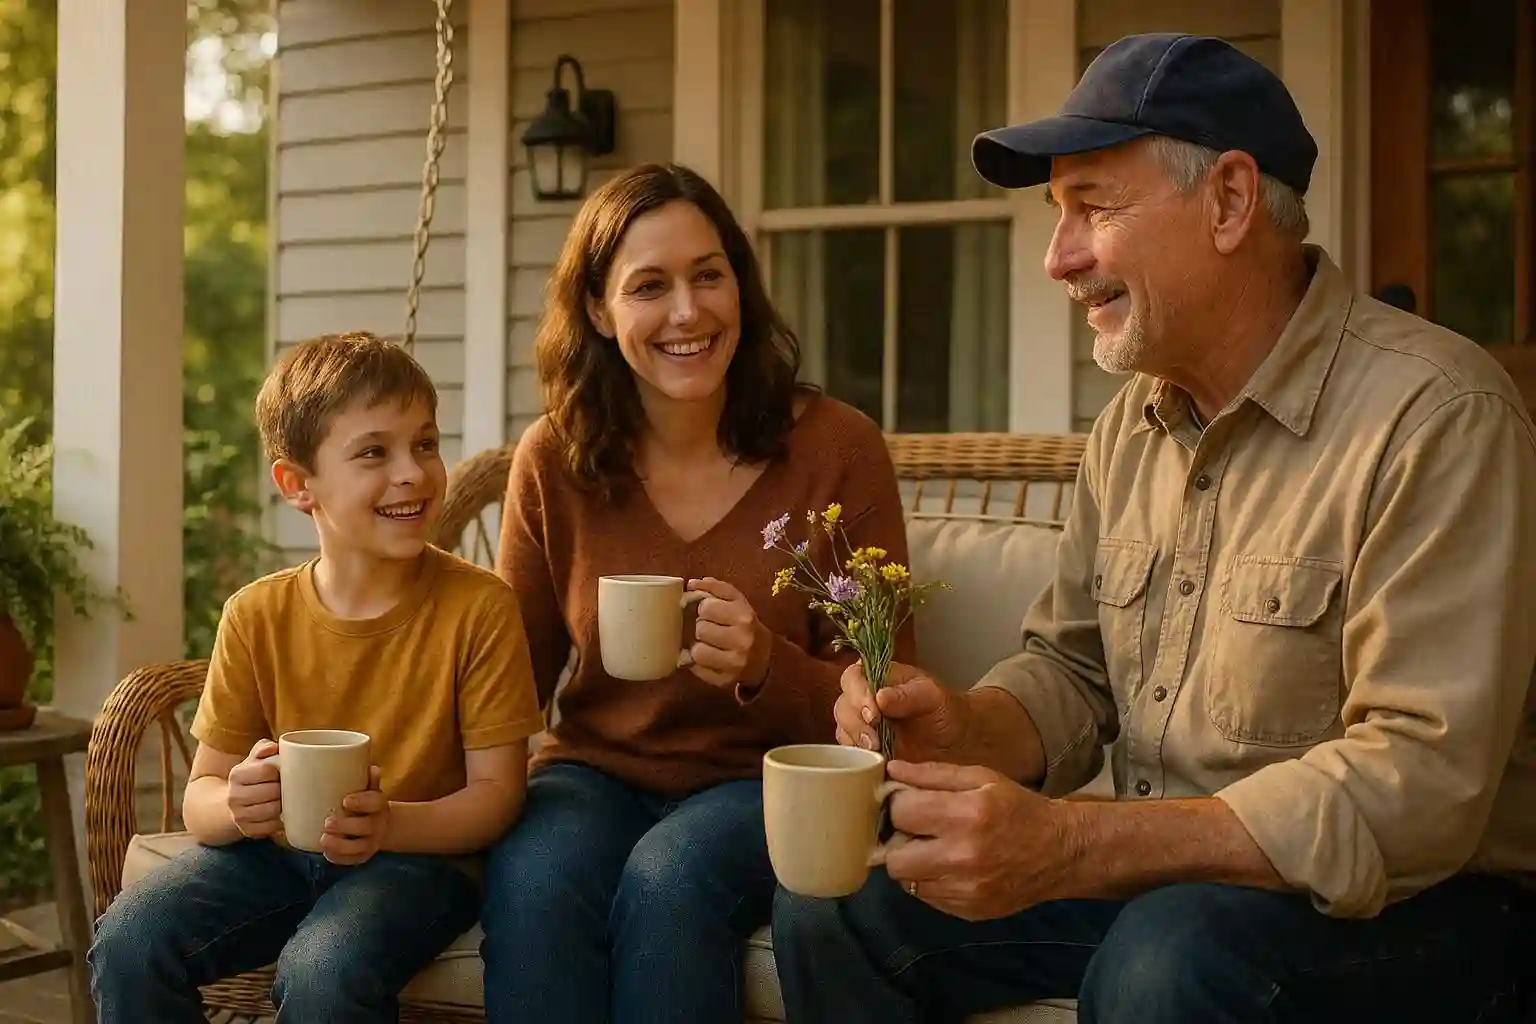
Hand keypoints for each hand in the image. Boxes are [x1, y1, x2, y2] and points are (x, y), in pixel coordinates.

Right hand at [227, 739, 282, 838]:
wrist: (233, 801)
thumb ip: (264, 749)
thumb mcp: (254, 759)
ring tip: (285, 799)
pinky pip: (271, 827)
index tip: (283, 772)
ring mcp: (239, 816)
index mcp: (237, 774)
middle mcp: (234, 796)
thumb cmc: (253, 777)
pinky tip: (281, 814)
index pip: (267, 770)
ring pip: (272, 811)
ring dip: (284, 805)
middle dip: (284, 789)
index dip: (280, 771)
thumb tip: (274, 747)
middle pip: (272, 792)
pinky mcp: (247, 831)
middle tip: (288, 787)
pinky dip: (280, 821)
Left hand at [320, 766, 389, 865]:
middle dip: (345, 826)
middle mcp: (378, 825)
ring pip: (358, 847)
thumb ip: (368, 780)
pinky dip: (339, 858)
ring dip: (340, 845)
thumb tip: (370, 768)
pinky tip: (326, 852)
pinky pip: (352, 861)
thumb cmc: (368, 803)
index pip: (374, 803)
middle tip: (327, 822)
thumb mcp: (370, 789)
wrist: (383, 825)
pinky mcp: (363, 856)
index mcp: (379, 805)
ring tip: (323, 839)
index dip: (361, 802)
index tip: (345, 801)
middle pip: (365, 827)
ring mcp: (371, 842)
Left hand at [686, 577, 770, 687]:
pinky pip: (697, 669)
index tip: (711, 612)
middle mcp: (741, 641)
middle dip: (702, 627)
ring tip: (708, 644)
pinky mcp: (725, 680)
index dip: (704, 608)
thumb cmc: (747, 625)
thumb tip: (692, 583)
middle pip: (700, 629)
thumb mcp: (739, 602)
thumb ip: (717, 589)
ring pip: (696, 651)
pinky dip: (698, 663)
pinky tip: (708, 658)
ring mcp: (734, 663)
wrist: (766, 658)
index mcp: (744, 617)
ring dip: (698, 646)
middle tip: (710, 629)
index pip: (706, 607)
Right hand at [835, 661, 968, 762]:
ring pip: (843, 729)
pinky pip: (850, 752)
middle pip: (843, 705)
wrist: (957, 740)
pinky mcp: (864, 749)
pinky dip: (856, 758)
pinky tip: (873, 762)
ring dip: (855, 741)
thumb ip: (908, 695)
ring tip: (876, 751)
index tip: (873, 713)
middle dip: (855, 723)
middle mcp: (864, 699)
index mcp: (878, 677)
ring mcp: (862, 725)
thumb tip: (880, 697)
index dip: (858, 694)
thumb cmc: (945, 710)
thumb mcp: (933, 697)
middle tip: (874, 739)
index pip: (854, 677)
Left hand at [882, 760, 1079, 920]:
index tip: (910, 802)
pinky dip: (931, 881)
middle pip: (894, 858)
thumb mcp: (981, 778)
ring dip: (914, 863)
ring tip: (935, 848)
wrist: (1061, 852)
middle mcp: (961, 858)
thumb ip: (933, 774)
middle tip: (917, 831)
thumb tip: (891, 771)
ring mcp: (964, 891)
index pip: (900, 813)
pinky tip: (951, 866)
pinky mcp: (967, 912)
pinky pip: (927, 897)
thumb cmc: (1018, 808)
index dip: (899, 805)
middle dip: (899, 841)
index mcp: (965, 816)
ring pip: (906, 881)